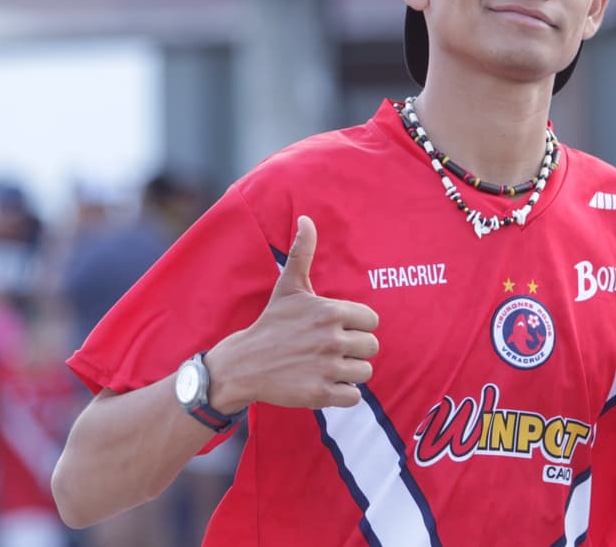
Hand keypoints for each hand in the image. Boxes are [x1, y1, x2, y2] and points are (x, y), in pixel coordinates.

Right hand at [206, 216, 379, 411]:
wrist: (244, 364)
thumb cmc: (272, 323)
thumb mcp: (289, 287)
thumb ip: (304, 252)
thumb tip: (307, 218)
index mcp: (330, 311)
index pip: (371, 321)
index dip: (356, 326)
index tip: (335, 329)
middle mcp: (331, 339)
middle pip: (371, 347)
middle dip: (354, 349)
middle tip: (330, 349)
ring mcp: (326, 368)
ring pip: (364, 372)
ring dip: (349, 372)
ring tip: (327, 366)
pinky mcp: (320, 394)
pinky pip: (353, 396)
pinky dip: (342, 393)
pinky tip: (324, 383)